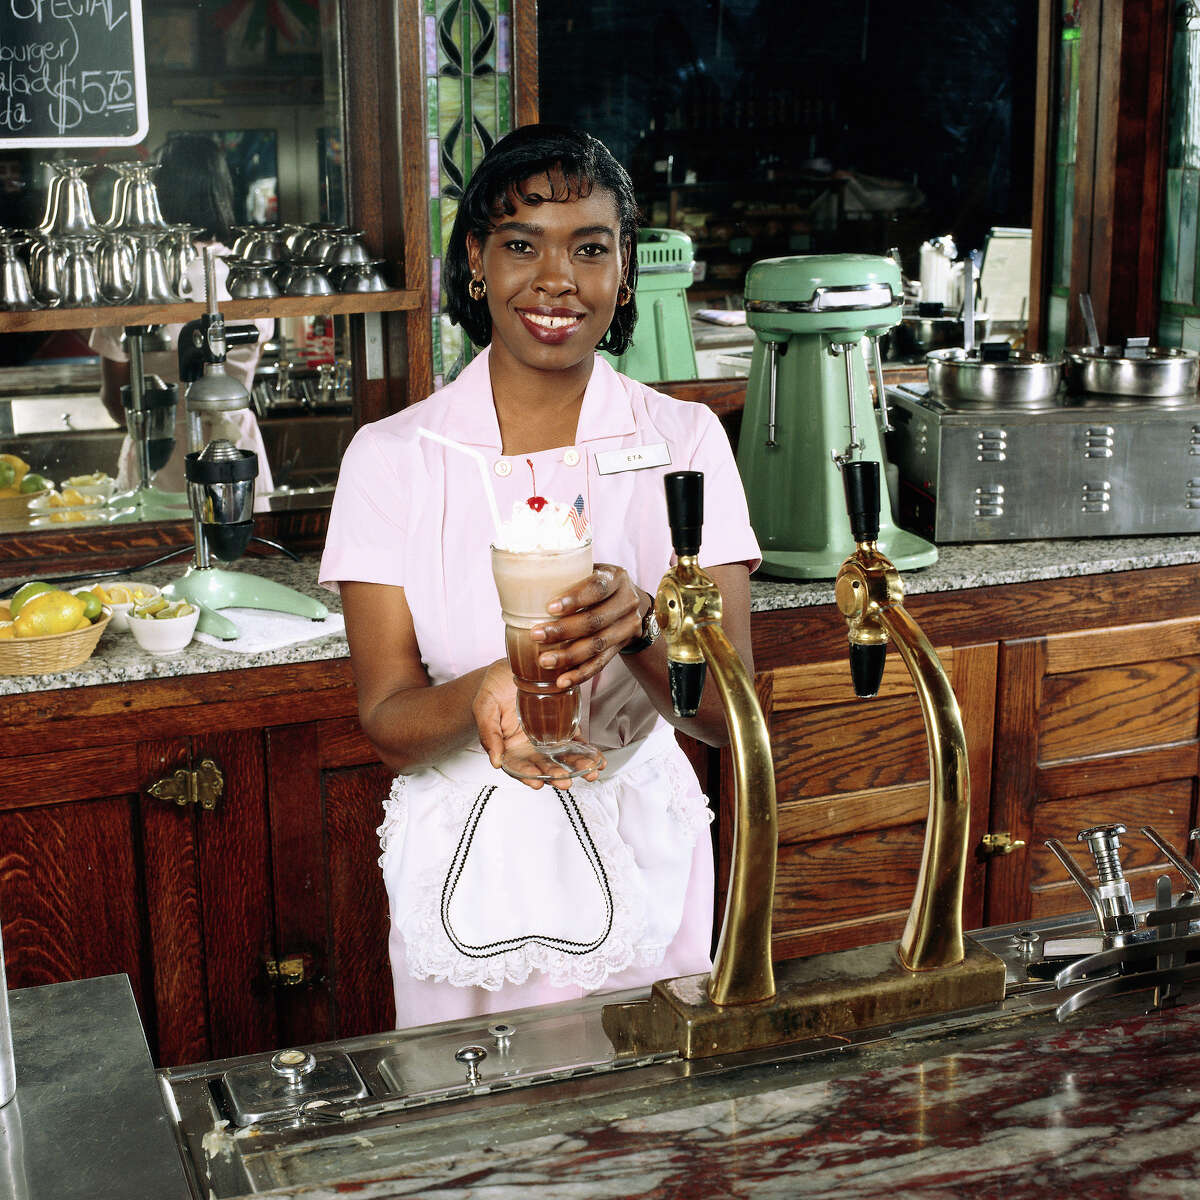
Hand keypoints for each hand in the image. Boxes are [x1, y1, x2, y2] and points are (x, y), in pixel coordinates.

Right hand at [473, 658, 597, 788]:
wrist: (510, 666)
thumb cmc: (493, 687)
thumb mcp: (484, 707)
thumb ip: (489, 734)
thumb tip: (496, 762)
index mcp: (509, 746)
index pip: (518, 767)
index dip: (527, 776)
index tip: (537, 784)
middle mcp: (530, 745)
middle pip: (543, 765)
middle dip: (555, 775)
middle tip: (565, 781)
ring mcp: (547, 736)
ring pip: (563, 756)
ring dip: (576, 766)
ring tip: (590, 773)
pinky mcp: (563, 724)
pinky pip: (576, 740)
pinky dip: (586, 750)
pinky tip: (597, 759)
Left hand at [530, 564, 643, 688]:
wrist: (628, 602)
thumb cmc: (596, 583)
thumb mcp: (589, 569)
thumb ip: (567, 572)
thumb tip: (523, 577)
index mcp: (616, 578)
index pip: (597, 587)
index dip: (575, 598)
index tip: (550, 608)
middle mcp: (627, 602)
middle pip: (595, 620)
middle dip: (564, 631)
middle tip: (536, 635)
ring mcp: (627, 627)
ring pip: (597, 645)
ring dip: (569, 656)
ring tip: (544, 661)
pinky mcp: (621, 647)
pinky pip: (601, 663)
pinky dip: (580, 674)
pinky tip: (562, 681)